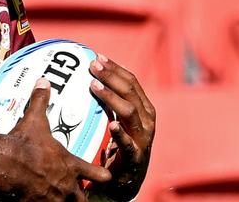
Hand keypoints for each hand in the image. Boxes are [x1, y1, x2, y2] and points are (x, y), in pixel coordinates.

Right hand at [2, 78, 111, 201]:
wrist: (6, 163)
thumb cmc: (25, 143)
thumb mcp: (35, 119)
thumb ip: (41, 101)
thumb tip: (44, 82)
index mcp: (69, 165)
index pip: (95, 173)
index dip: (102, 175)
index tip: (107, 176)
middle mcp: (65, 185)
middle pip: (83, 200)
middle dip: (83, 198)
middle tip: (83, 196)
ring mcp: (53, 199)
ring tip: (59, 199)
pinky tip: (36, 200)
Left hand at [88, 54, 155, 200]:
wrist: (125, 182)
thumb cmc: (119, 145)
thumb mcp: (117, 119)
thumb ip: (110, 100)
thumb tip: (91, 74)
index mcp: (144, 109)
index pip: (132, 82)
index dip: (116, 68)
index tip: (98, 57)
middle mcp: (147, 121)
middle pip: (130, 92)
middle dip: (111, 76)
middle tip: (92, 65)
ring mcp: (143, 139)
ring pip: (130, 112)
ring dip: (111, 97)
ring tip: (94, 86)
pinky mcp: (135, 158)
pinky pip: (129, 144)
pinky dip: (121, 134)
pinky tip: (112, 125)